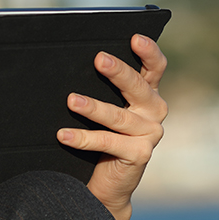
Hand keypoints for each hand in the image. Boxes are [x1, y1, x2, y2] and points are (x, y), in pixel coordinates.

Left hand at [55, 34, 167, 219]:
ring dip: (92, 107)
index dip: (148, 52)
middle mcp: (154, 111)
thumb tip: (71, 63)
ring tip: (71, 99)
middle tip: (99, 58)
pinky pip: (107, 142)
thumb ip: (103, 89)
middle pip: (138, 87)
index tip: (134, 37)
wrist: (107, 182)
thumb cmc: (102, 136)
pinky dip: (83, 138)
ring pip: (118, 116)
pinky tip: (63, 134)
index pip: (155, 67)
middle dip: (118, 71)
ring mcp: (150, 134)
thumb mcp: (106, 108)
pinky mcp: (140, 154)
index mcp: (148, 93)